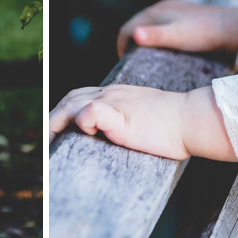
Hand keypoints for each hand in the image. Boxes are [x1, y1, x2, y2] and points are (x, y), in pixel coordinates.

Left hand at [49, 84, 235, 160]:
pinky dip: (81, 122)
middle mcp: (110, 93)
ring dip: (55, 124)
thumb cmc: (172, 124)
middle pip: (69, 99)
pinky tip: (83, 135)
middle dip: (52, 119)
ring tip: (50, 144)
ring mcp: (114, 102)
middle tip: (45, 142)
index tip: (54, 132)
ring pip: (72, 105)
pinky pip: (91, 113)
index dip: (62, 113)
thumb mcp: (140, 117)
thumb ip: (123, 122)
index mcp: (114, 94)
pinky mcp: (120, 116)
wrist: (191, 119)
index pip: (78, 96)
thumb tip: (112, 137)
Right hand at [116, 0, 237, 57]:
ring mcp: (172, 10)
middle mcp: (161, 8)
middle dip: (130, 44)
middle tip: (132, 63)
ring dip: (144, 40)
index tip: (123, 64)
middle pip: (136, 26)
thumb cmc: (203, 34)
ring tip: (147, 58)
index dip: (121, 47)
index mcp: (155, 12)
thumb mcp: (178, 37)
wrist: (231, 27)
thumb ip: (156, 36)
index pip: (126, 29)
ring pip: (149, 26)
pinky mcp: (182, 15)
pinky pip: (161, 26)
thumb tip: (135, 35)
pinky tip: (166, 49)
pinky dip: (157, 37)